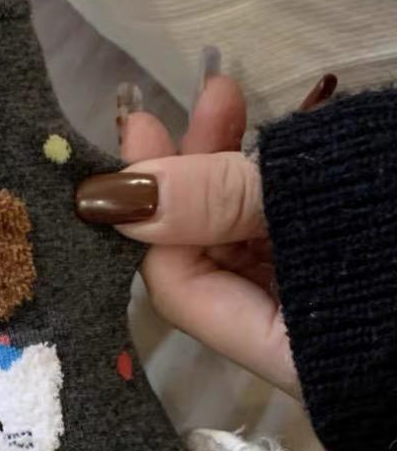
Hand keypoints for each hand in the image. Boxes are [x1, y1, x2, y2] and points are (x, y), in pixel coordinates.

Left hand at [76, 72, 301, 396]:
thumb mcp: (314, 210)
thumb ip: (219, 200)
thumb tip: (113, 196)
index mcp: (286, 358)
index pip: (178, 286)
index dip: (147, 214)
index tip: (135, 141)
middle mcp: (292, 338)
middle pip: (204, 256)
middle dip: (180, 177)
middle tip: (153, 113)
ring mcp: (315, 300)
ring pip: (240, 234)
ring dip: (223, 163)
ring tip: (221, 93)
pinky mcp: (337, 264)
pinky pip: (278, 225)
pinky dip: (262, 179)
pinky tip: (253, 125)